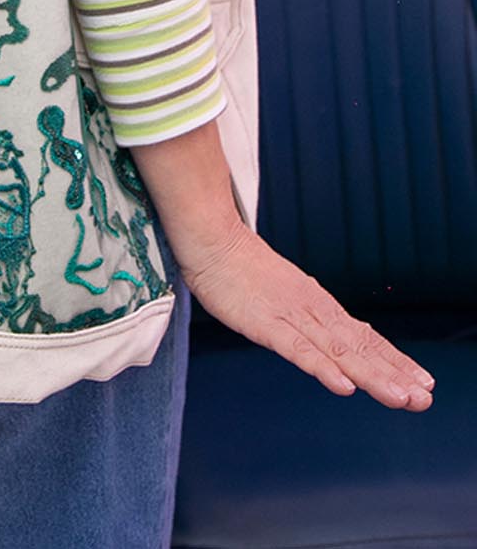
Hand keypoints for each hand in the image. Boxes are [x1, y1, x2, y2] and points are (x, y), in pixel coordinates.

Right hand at [179, 220, 435, 411]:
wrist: (212, 238)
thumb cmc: (240, 266)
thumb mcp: (282, 291)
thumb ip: (305, 314)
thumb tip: (329, 331)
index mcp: (317, 304)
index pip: (363, 337)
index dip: (393, 360)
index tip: (423, 382)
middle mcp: (313, 310)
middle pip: (359, 347)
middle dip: (394, 374)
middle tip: (424, 398)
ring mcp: (292, 317)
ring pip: (339, 351)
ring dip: (372, 376)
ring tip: (401, 398)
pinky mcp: (266, 324)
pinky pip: (298, 350)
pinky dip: (323, 367)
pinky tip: (343, 385)